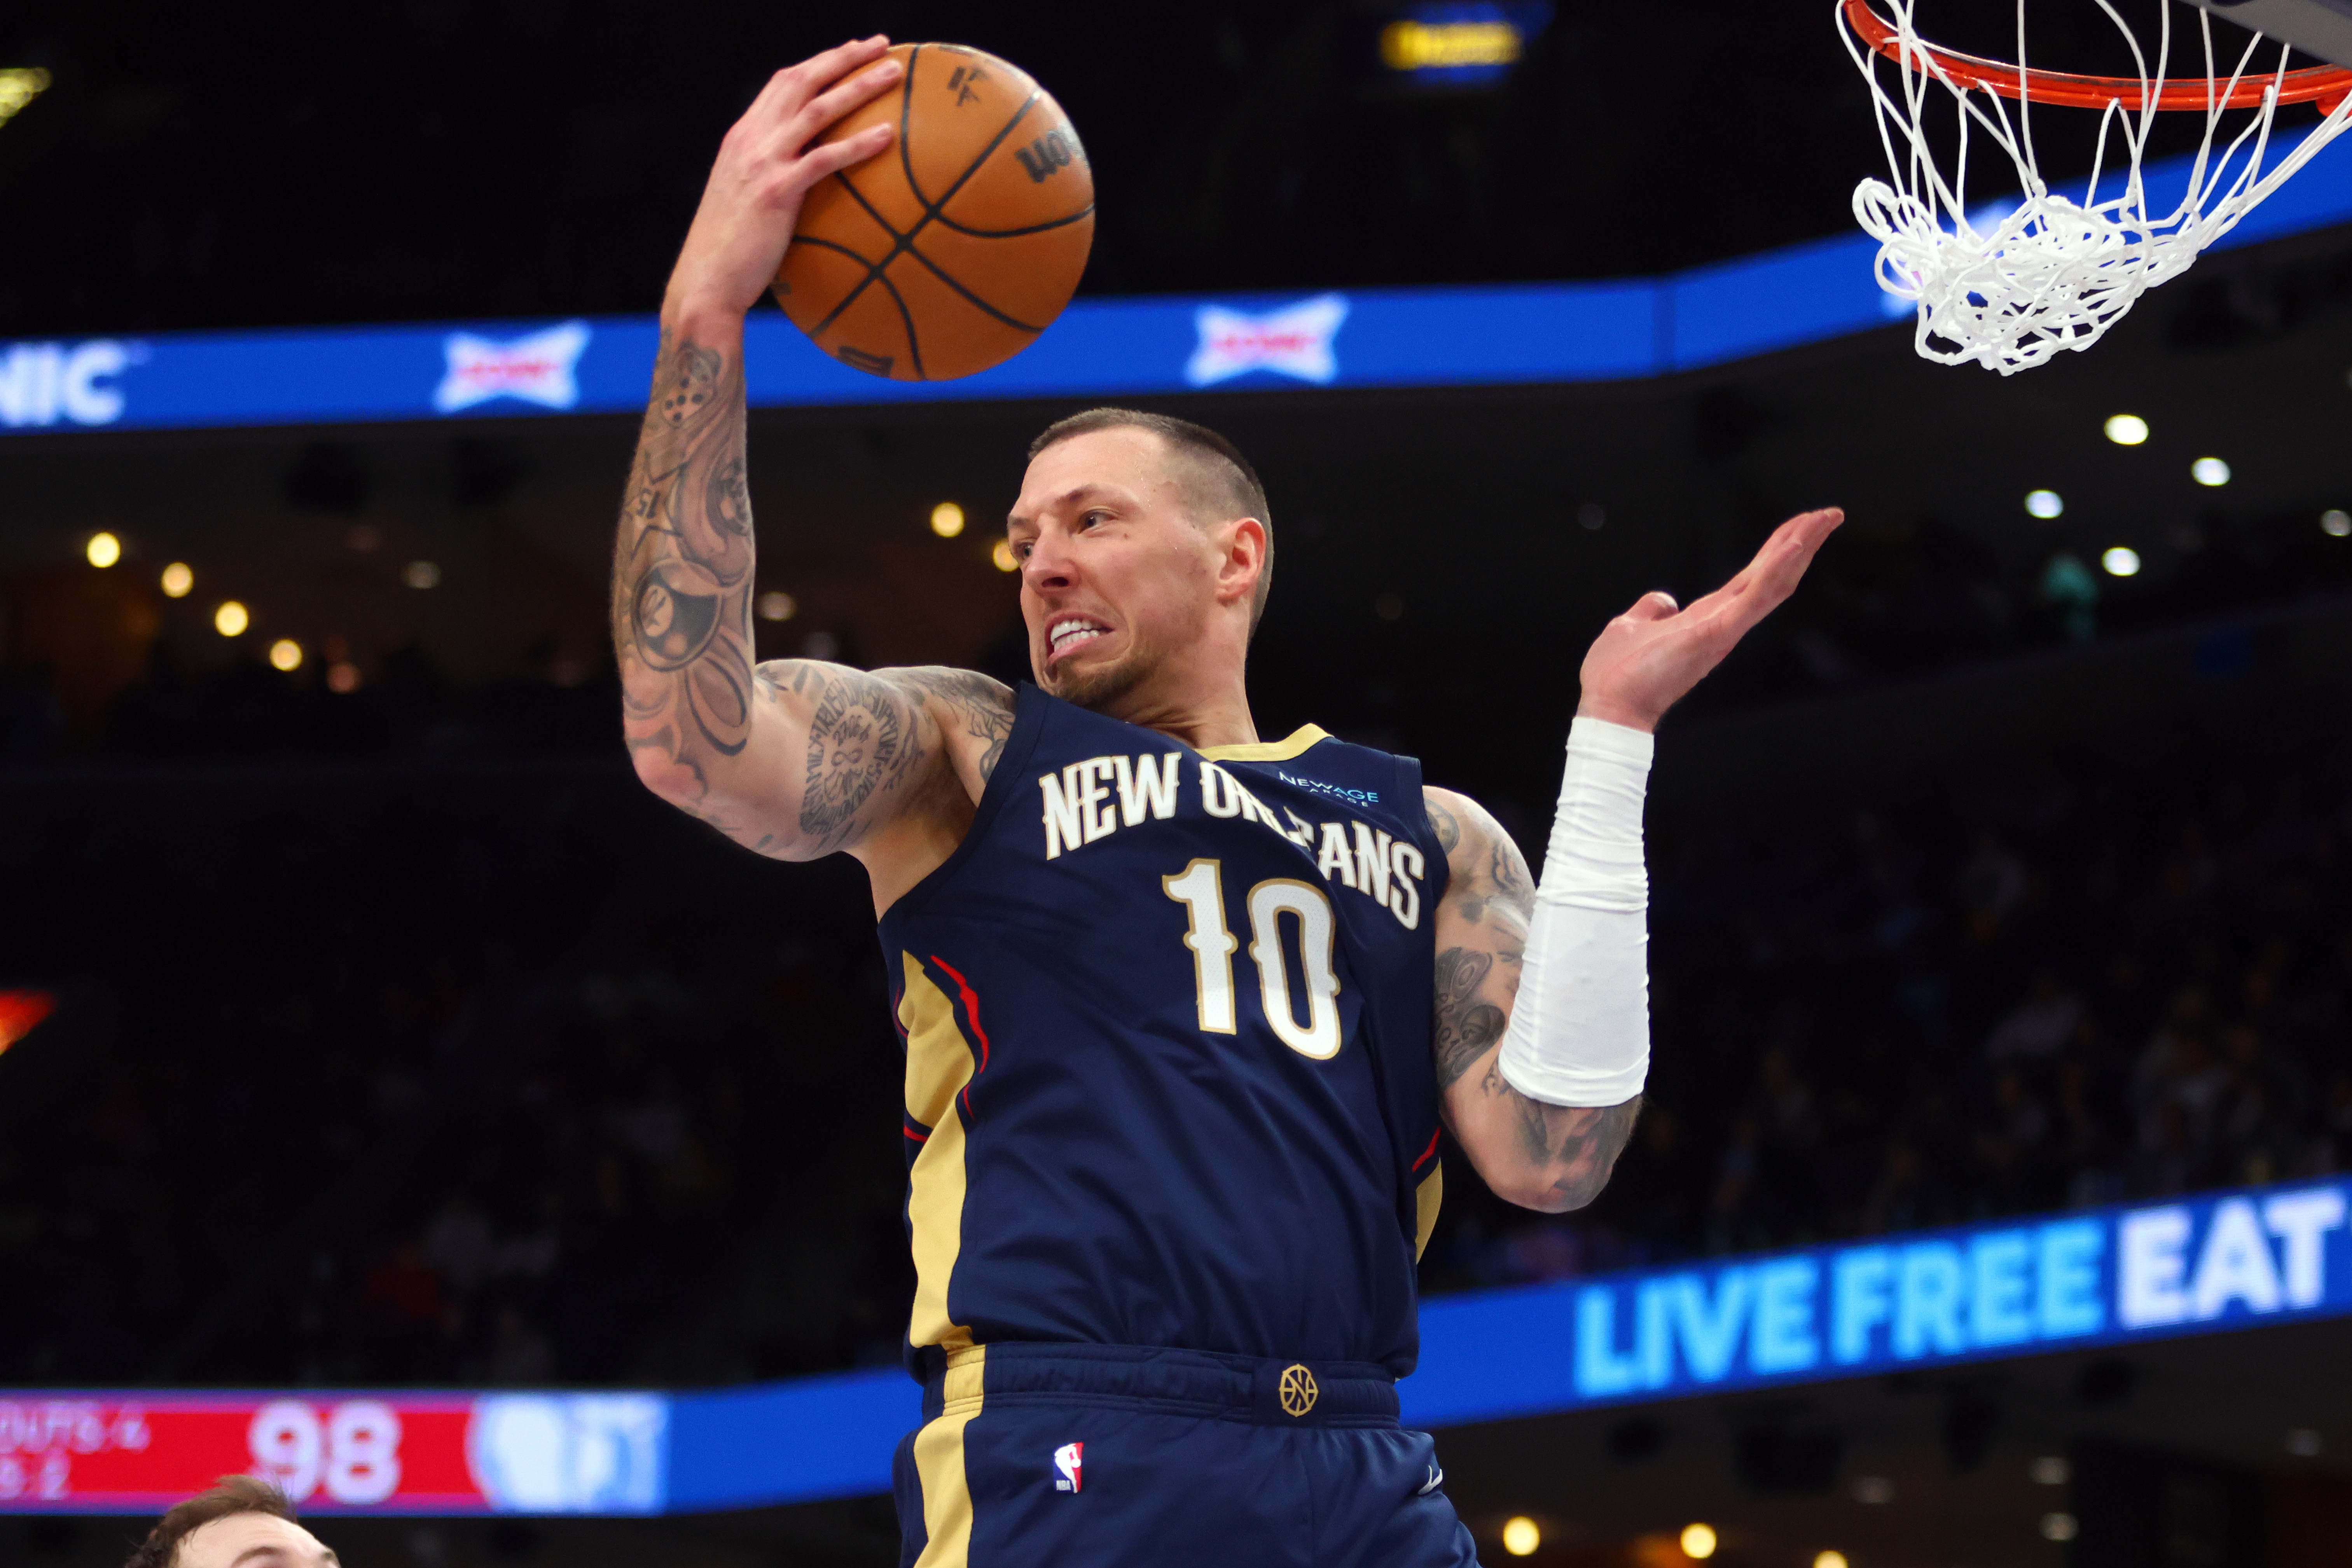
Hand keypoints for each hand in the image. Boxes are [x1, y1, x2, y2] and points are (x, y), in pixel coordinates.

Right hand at [663, 37, 901, 325]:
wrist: (705, 282)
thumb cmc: (732, 253)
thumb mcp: (746, 202)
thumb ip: (772, 178)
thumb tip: (808, 182)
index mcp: (742, 138)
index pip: (782, 84)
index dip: (819, 63)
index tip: (851, 52)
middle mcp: (749, 140)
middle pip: (801, 81)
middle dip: (843, 57)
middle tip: (881, 44)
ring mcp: (761, 162)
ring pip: (817, 109)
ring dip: (858, 86)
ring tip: (895, 73)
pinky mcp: (776, 191)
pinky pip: (824, 159)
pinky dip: (858, 143)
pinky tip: (888, 136)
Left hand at [1576, 507, 1843, 731]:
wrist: (1608, 707)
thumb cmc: (1617, 674)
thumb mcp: (1633, 627)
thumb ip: (1652, 611)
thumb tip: (1663, 599)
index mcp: (1708, 617)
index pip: (1751, 578)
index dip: (1776, 550)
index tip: (1801, 525)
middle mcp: (1724, 622)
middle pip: (1771, 575)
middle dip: (1801, 542)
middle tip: (1830, 515)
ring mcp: (1724, 629)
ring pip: (1772, 583)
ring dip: (1799, 548)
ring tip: (1825, 520)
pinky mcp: (1717, 634)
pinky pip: (1753, 598)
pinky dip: (1774, 570)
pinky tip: (1793, 545)